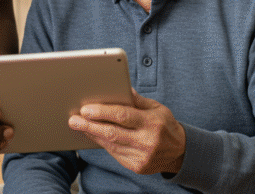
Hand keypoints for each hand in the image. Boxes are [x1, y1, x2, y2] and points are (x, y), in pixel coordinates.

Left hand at [68, 89, 185, 174]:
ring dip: (93, 134)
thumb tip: (121, 88)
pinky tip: (93, 135)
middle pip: (112, 133)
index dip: (102, 112)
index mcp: (152, 123)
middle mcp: (147, 141)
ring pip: (111, 145)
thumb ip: (137, 100)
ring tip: (79, 125)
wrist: (180, 151)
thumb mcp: (157, 108)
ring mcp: (142, 156)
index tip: (85, 109)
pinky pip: (115, 153)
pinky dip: (102, 143)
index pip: (123, 116)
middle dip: (90, 125)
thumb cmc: (165, 125)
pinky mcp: (137, 166)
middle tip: (73, 120)